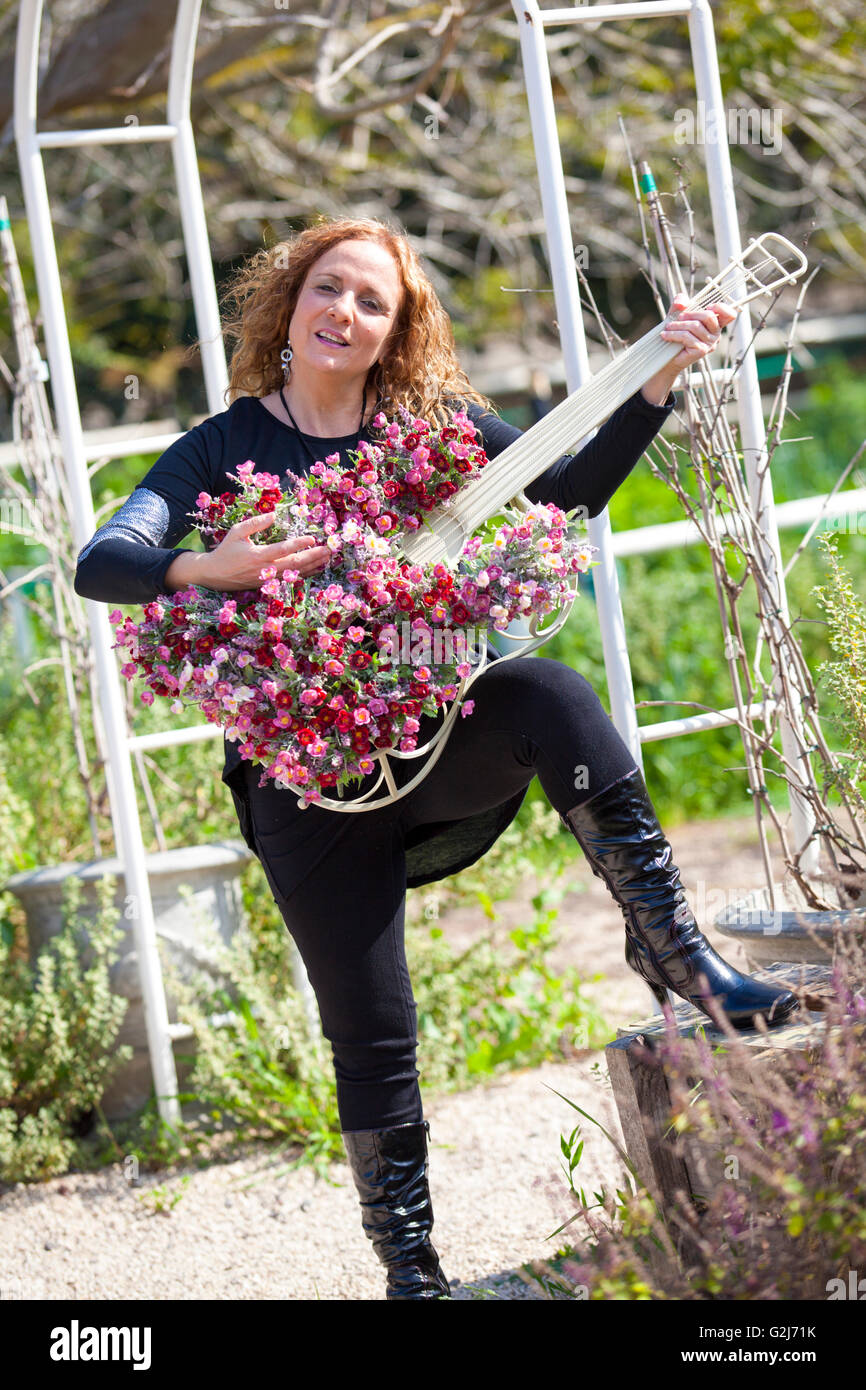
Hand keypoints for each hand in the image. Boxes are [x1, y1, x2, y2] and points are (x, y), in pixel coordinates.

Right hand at [201, 512, 329, 591]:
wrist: (214, 575)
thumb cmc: (225, 551)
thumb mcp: (236, 532)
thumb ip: (255, 523)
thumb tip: (273, 515)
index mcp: (258, 555)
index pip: (283, 549)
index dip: (299, 544)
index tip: (312, 539)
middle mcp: (265, 569)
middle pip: (294, 564)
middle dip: (313, 557)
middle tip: (328, 550)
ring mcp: (268, 579)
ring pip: (295, 574)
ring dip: (312, 566)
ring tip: (327, 559)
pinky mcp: (269, 584)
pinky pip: (290, 579)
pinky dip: (304, 574)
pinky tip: (315, 569)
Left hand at [640, 295, 738, 403]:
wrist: (666, 356)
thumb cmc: (675, 333)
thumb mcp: (677, 313)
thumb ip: (681, 302)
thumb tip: (682, 303)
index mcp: (715, 324)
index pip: (729, 314)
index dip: (720, 307)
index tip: (707, 307)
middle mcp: (716, 334)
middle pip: (709, 316)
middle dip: (690, 314)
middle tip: (677, 317)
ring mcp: (710, 344)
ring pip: (695, 326)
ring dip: (677, 325)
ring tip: (668, 327)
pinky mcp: (701, 351)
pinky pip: (687, 337)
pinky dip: (673, 334)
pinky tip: (665, 335)